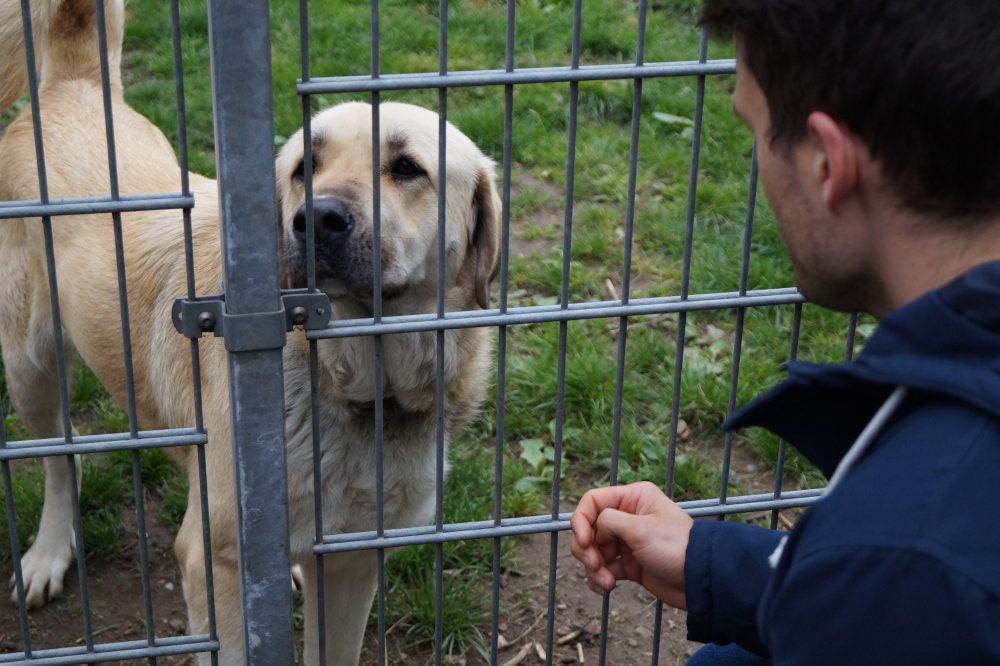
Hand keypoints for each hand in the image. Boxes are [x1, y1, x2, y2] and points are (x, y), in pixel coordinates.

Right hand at [570, 481, 692, 609]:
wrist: (701, 582)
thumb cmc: (676, 548)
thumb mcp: (641, 529)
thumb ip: (609, 522)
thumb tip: (593, 529)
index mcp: (632, 498)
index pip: (593, 501)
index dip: (580, 520)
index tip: (584, 541)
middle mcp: (627, 517)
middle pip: (589, 528)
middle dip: (586, 549)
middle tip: (594, 564)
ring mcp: (627, 542)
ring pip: (594, 551)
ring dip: (593, 568)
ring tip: (605, 582)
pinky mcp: (628, 564)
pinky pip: (603, 569)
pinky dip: (599, 579)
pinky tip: (606, 588)